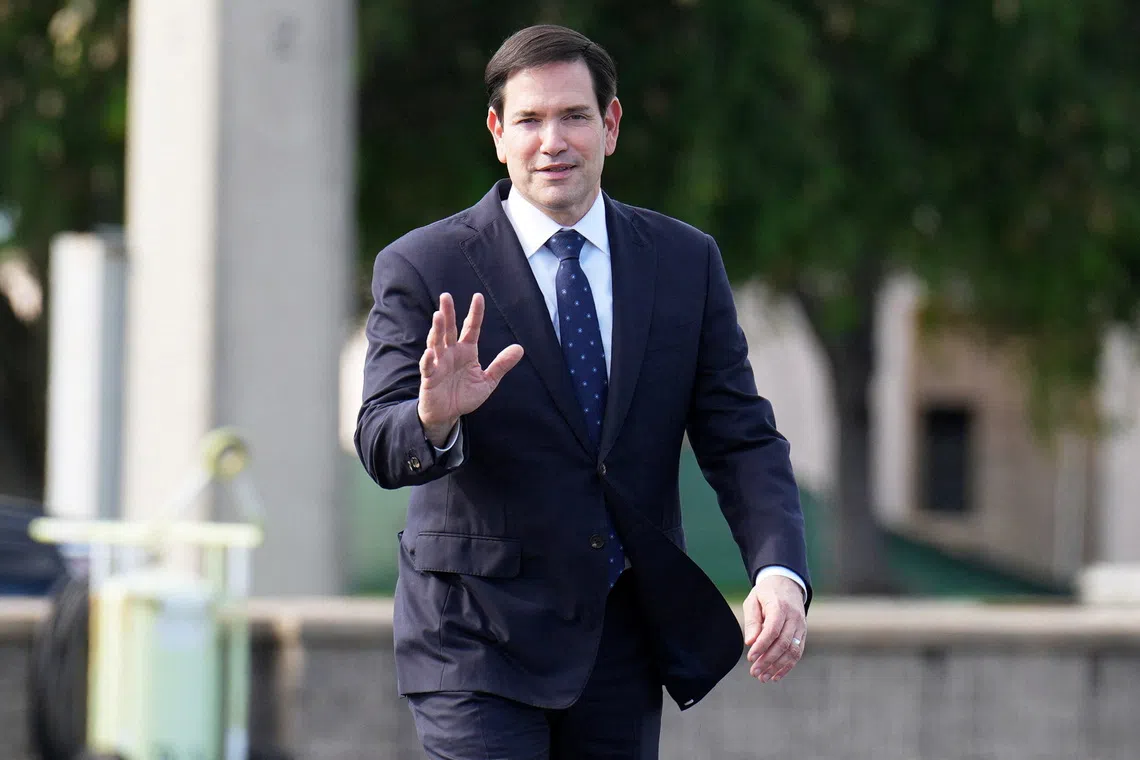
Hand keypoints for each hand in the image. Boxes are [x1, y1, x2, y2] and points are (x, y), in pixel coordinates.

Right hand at [418, 292, 523, 445]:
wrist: (448, 414)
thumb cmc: (465, 395)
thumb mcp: (488, 381)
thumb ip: (501, 365)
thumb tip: (520, 348)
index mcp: (467, 351)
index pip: (471, 328)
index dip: (475, 313)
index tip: (478, 297)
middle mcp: (451, 353)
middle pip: (449, 329)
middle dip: (448, 313)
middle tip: (446, 296)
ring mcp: (439, 363)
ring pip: (436, 343)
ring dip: (436, 330)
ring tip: (438, 316)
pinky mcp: (429, 378)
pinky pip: (428, 367)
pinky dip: (428, 360)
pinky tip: (429, 352)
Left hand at [742, 575, 805, 682]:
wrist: (787, 584)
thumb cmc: (766, 593)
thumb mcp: (753, 601)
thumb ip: (752, 621)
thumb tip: (750, 642)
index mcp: (780, 606)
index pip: (772, 630)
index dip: (762, 645)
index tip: (750, 658)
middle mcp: (794, 617)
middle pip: (783, 643)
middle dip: (768, 660)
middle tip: (754, 672)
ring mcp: (801, 626)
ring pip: (792, 651)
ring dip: (778, 667)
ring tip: (763, 677)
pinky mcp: (803, 634)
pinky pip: (798, 652)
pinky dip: (787, 666)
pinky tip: (776, 675)